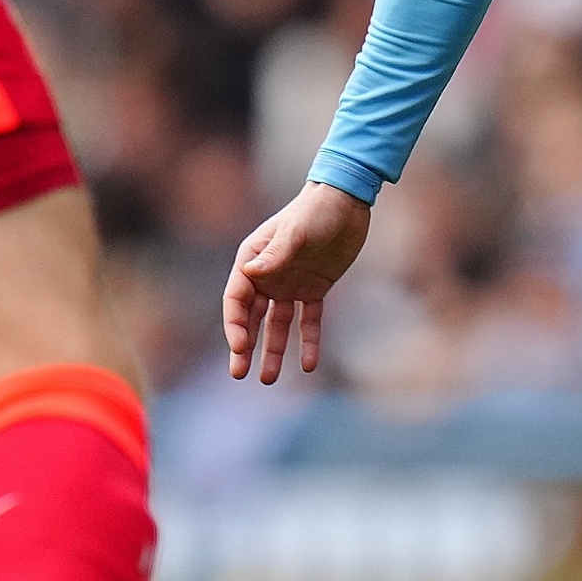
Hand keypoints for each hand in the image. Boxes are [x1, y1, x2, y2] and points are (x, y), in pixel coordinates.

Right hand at [223, 181, 369, 381]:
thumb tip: (251, 271)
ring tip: (268, 379)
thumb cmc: (315, 210)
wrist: (346, 201)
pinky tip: (308, 365)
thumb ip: (276, 253)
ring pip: (276, 325)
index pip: (236, 300)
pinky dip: (308, 341)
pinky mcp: (314, 289)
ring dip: (272, 350)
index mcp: (253, 260)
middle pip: (250, 318)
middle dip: (243, 346)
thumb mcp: (296, 231)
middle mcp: (267, 276)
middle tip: (239, 373)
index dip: (235, 325)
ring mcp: (290, 284)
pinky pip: (308, 321)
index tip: (240, 348)